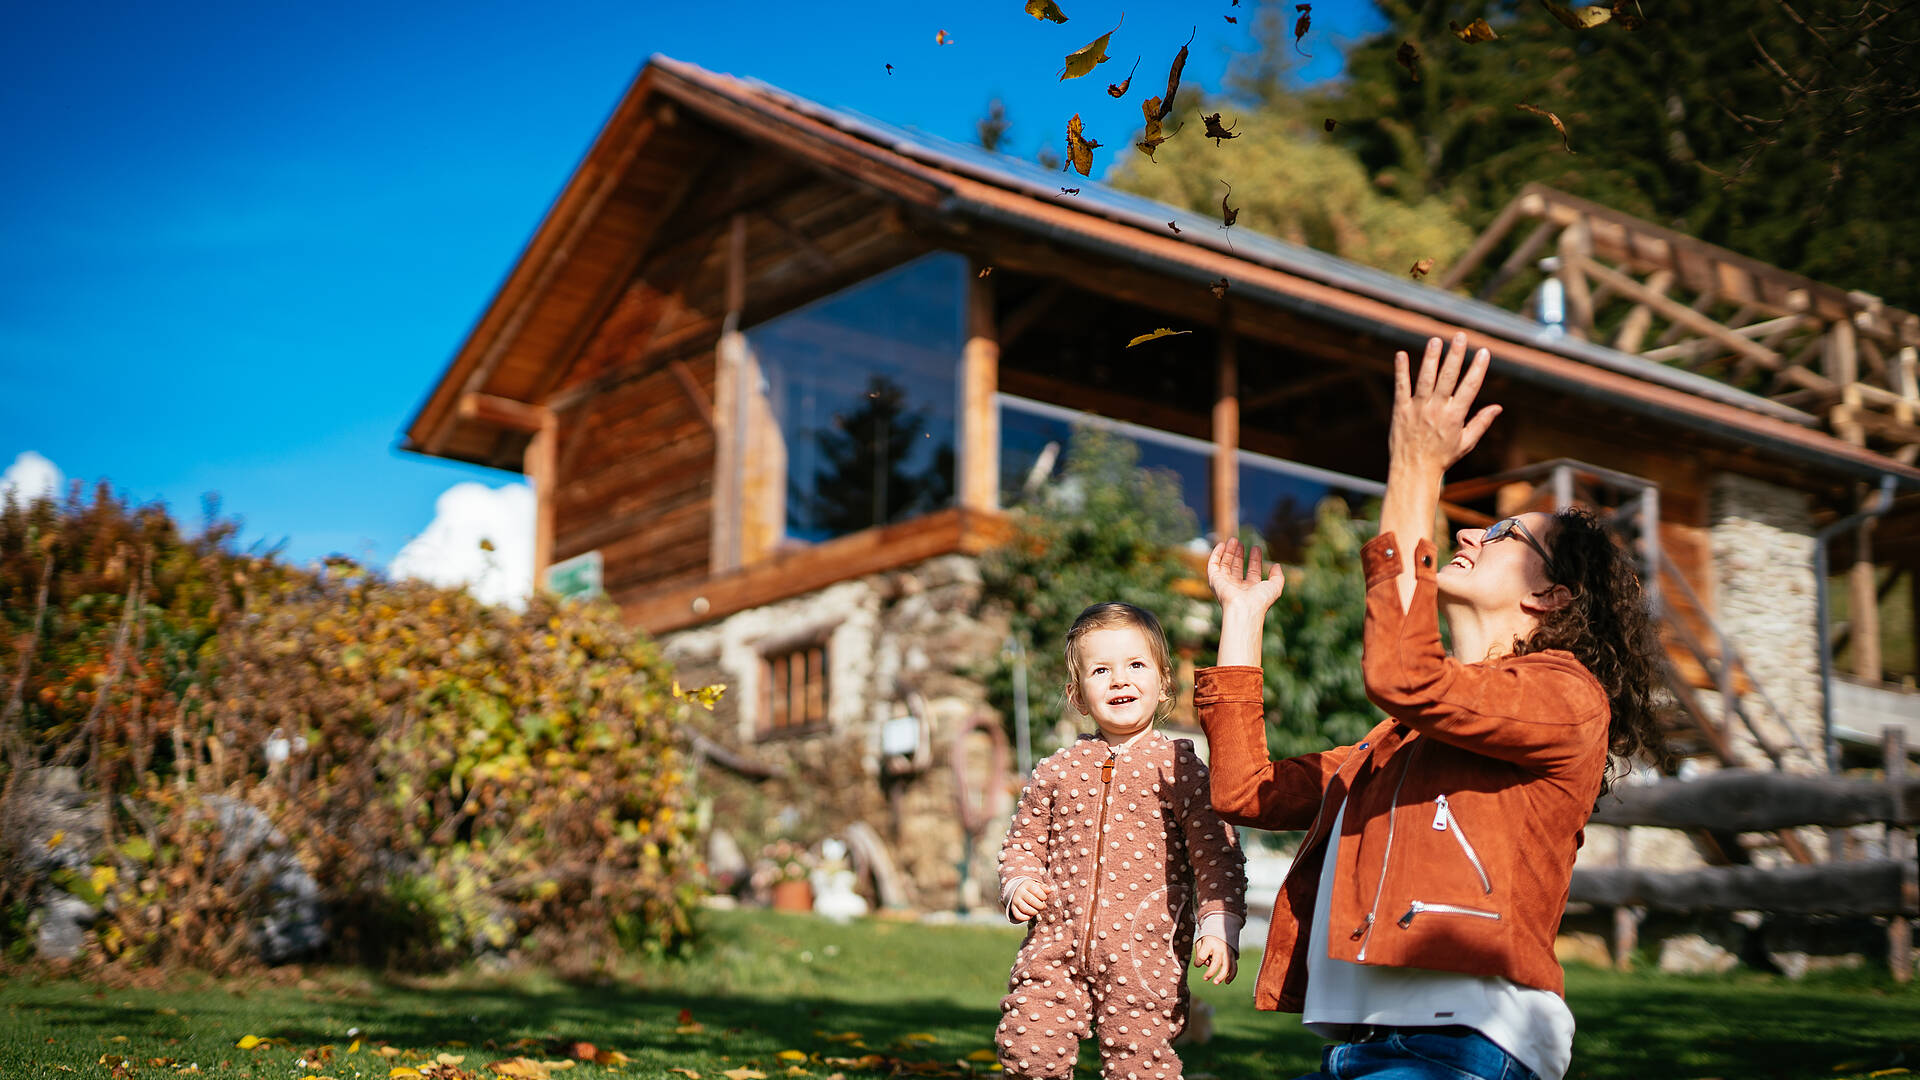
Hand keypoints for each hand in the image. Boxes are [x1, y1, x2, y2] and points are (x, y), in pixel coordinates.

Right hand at [1008, 880, 1049, 921]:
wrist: (1018, 891)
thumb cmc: (1032, 890)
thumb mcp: (1037, 886)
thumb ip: (1044, 888)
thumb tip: (1049, 890)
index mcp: (1026, 884)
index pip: (1035, 890)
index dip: (1042, 896)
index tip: (1045, 898)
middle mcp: (1019, 892)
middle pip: (1031, 900)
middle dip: (1040, 906)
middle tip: (1043, 907)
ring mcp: (1015, 900)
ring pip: (1025, 909)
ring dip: (1034, 912)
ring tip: (1037, 911)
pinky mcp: (1013, 908)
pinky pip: (1018, 916)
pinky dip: (1025, 918)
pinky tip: (1030, 916)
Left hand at [1192, 935, 1236, 984]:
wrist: (1222, 931)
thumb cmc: (1208, 940)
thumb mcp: (1200, 943)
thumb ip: (1200, 954)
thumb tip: (1206, 964)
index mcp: (1210, 943)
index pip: (1202, 956)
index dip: (1198, 962)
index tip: (1197, 963)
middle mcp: (1220, 948)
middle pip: (1216, 962)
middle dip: (1210, 972)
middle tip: (1205, 979)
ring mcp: (1228, 953)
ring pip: (1227, 966)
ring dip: (1222, 976)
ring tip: (1216, 982)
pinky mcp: (1233, 957)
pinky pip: (1234, 967)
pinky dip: (1231, 975)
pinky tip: (1226, 982)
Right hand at [1206, 537, 1284, 613]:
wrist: (1244, 608)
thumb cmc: (1260, 600)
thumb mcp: (1274, 587)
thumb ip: (1278, 577)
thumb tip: (1277, 565)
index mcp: (1251, 589)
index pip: (1252, 571)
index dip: (1255, 559)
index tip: (1256, 548)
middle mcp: (1237, 587)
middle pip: (1237, 567)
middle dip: (1239, 555)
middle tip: (1241, 543)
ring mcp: (1225, 584)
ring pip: (1225, 565)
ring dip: (1229, 552)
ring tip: (1233, 540)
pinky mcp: (1215, 580)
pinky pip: (1213, 565)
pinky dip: (1216, 554)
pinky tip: (1222, 545)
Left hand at [1390, 333, 1500, 474]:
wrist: (1413, 471)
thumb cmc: (1442, 457)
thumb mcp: (1466, 442)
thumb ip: (1481, 422)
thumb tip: (1498, 407)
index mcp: (1455, 417)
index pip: (1470, 387)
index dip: (1478, 369)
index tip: (1484, 352)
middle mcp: (1436, 410)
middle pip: (1448, 378)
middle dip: (1455, 356)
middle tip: (1460, 336)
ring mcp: (1417, 409)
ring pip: (1425, 379)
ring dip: (1431, 358)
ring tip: (1436, 340)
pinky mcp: (1400, 410)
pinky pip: (1401, 387)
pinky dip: (1401, 371)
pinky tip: (1401, 354)